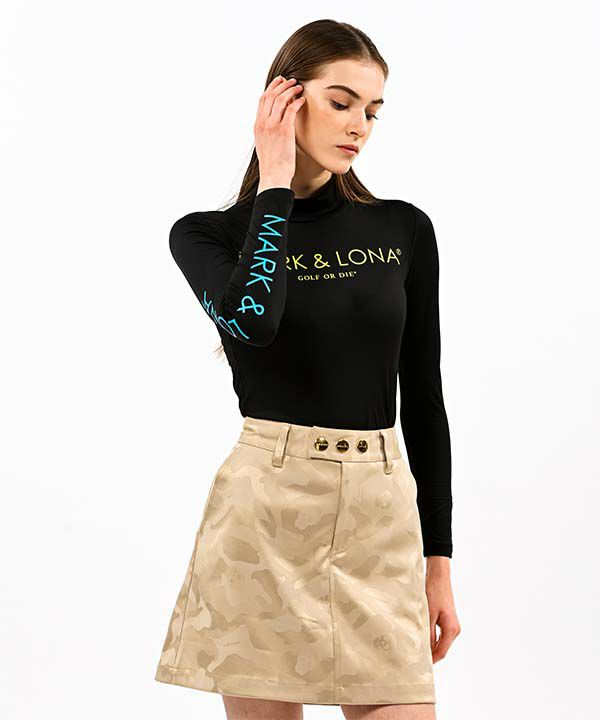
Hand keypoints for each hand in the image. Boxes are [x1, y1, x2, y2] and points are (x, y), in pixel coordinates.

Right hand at [254, 75, 304, 192]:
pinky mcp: (284, 131)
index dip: (272, 88)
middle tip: (291, 80)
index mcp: (257, 125)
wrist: (273, 176)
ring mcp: (273, 126)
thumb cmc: (272, 164)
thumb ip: (267, 132)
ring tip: (299, 87)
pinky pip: (291, 110)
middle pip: (270, 95)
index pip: (262, 100)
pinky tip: (302, 100)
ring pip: (280, 99)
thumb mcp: (264, 145)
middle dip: (281, 84)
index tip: (280, 82)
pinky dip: (297, 102)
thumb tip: (274, 127)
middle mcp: (263, 123)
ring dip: (290, 90)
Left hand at [425, 556, 460, 661]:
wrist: (439, 577)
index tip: (419, 666)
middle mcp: (455, 629)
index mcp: (452, 630)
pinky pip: (440, 635)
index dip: (431, 660)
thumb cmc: (434, 593)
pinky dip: (432, 639)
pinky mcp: (448, 621)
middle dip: (430, 655)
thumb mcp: (428, 615)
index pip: (441, 652)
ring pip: (441, 642)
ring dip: (430, 646)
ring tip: (416, 650)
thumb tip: (425, 650)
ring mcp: (452, 625)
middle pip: (442, 648)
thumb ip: (428, 634)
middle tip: (414, 659)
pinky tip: (421, 638)